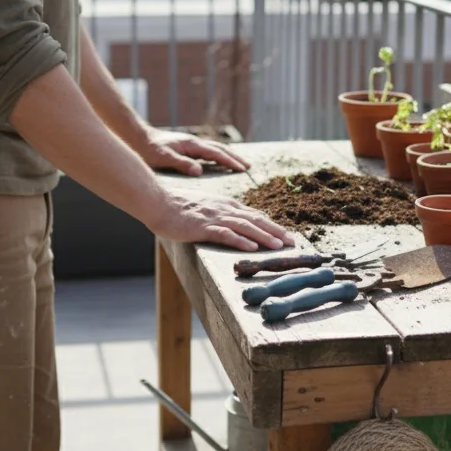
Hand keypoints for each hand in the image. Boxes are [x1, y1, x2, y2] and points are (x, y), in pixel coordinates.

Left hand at [136, 129, 250, 175]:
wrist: (138, 137)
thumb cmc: (149, 150)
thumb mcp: (164, 159)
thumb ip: (182, 164)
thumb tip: (199, 171)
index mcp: (191, 145)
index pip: (216, 153)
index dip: (230, 162)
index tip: (243, 169)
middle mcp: (194, 142)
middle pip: (219, 149)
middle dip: (235, 158)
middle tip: (248, 167)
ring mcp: (191, 144)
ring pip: (215, 149)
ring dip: (228, 156)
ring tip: (239, 164)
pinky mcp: (187, 147)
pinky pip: (207, 151)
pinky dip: (218, 155)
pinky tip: (218, 162)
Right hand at [149, 189, 293, 251]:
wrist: (158, 202)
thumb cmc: (178, 207)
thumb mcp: (205, 208)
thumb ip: (221, 214)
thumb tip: (235, 225)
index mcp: (226, 204)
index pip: (254, 215)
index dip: (272, 225)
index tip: (285, 235)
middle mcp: (225, 209)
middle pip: (256, 220)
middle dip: (276, 231)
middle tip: (292, 242)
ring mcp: (215, 217)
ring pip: (245, 226)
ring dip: (264, 236)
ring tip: (279, 246)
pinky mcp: (203, 227)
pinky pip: (225, 234)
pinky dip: (240, 240)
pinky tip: (251, 247)